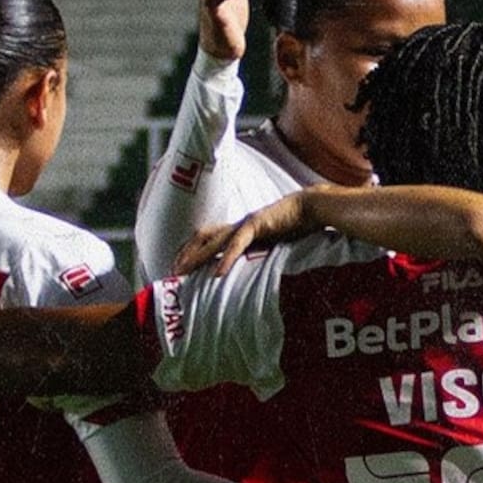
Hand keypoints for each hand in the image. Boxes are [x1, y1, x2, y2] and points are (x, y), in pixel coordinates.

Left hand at [174, 191, 310, 275]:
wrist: (311, 208)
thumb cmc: (295, 225)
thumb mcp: (273, 242)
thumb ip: (259, 252)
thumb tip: (252, 270)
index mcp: (239, 228)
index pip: (207, 237)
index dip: (191, 249)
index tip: (179, 265)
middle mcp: (237, 225)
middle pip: (202, 238)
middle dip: (185, 254)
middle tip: (171, 272)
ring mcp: (245, 224)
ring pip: (213, 241)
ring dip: (196, 257)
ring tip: (183, 271)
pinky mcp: (257, 225)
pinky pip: (237, 245)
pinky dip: (226, 259)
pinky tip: (217, 274)